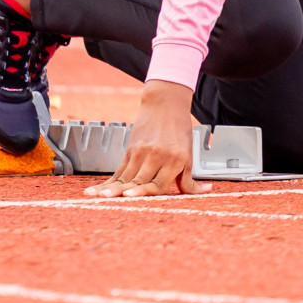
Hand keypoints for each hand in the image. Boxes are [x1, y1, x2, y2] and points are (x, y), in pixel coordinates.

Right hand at [84, 80, 211, 197]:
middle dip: (123, 191)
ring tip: (99, 196)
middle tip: (109, 199)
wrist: (164, 103)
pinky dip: (108, 182)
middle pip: (138, 179)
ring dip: (111, 187)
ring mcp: (141, 152)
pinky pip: (119, 170)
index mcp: (174, 159)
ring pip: (125, 176)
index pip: (158, 183)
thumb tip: (207, 191)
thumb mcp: (188, 155)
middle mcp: (156, 156)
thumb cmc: (180, 130)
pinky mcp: (130, 150)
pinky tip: (96, 190)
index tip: (130, 198)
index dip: (143, 192)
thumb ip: (190, 179)